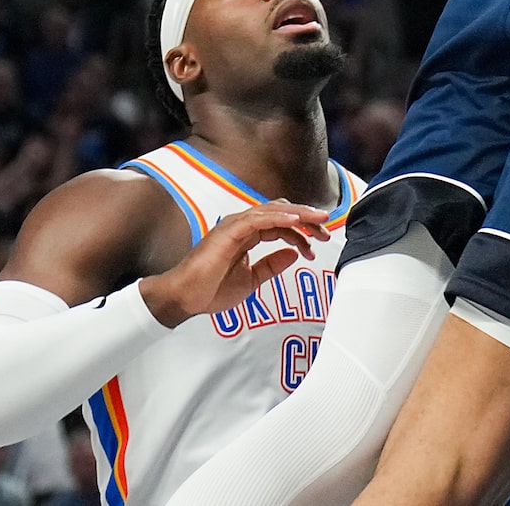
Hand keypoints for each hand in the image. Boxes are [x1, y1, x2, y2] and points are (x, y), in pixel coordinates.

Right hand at [139, 202, 332, 327]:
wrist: (183, 298)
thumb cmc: (210, 289)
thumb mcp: (250, 280)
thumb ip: (271, 265)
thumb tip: (295, 253)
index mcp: (248, 233)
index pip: (282, 224)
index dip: (302, 232)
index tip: (317, 245)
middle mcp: (243, 224)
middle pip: (282, 212)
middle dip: (307, 219)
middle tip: (326, 229)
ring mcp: (236, 225)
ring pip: (274, 211)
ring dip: (299, 215)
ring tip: (319, 221)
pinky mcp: (230, 231)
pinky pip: (259, 219)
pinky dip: (279, 218)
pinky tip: (296, 222)